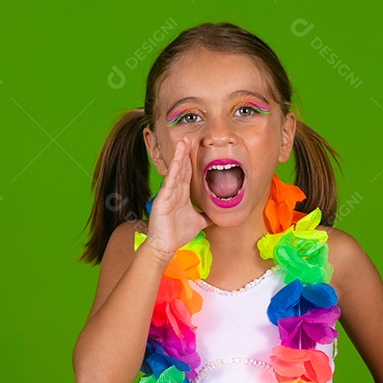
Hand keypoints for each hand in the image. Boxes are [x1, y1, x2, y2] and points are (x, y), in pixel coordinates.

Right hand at [145, 137, 211, 259]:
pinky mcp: (162, 200)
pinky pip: (169, 183)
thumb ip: (208, 216)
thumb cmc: (178, 233)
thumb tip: (220, 214)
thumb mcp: (199, 222)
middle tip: (188, 137)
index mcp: (182, 194)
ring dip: (178, 156)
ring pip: (175, 172)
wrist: (165, 246)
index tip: (194, 145)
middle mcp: (174, 191)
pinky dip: (173, 172)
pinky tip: (176, 161)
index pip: (187, 172)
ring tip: (182, 142)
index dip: (190, 159)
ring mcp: (168, 194)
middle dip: (184, 152)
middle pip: (181, 167)